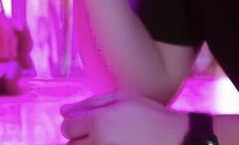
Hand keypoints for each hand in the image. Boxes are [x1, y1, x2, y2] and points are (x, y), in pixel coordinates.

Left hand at [60, 90, 187, 144]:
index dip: (73, 124)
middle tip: (96, 133)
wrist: (175, 138)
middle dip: (78, 139)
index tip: (84, 123)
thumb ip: (91, 102)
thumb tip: (63, 111)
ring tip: (106, 139)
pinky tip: (112, 143)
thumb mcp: (122, 97)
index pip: (67, 128)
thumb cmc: (149, 114)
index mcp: (98, 121)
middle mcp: (99, 142)